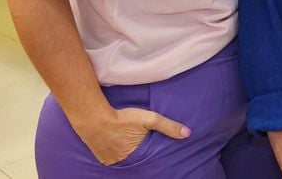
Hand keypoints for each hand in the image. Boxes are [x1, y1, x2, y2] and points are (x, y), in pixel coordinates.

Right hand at [74, 106, 189, 165]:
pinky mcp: (101, 157)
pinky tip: (118, 144)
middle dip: (140, 153)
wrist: (94, 118)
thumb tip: (187, 134)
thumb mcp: (149, 119)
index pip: (149, 159)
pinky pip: (112, 158)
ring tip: (129, 144)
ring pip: (123, 159)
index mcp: (136, 156)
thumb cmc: (123, 118)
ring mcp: (110, 161)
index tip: (153, 149)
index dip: (152, 154)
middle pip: (136, 159)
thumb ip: (168, 126)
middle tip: (140, 145)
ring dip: (127, 153)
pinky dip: (116, 153)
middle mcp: (122, 162)